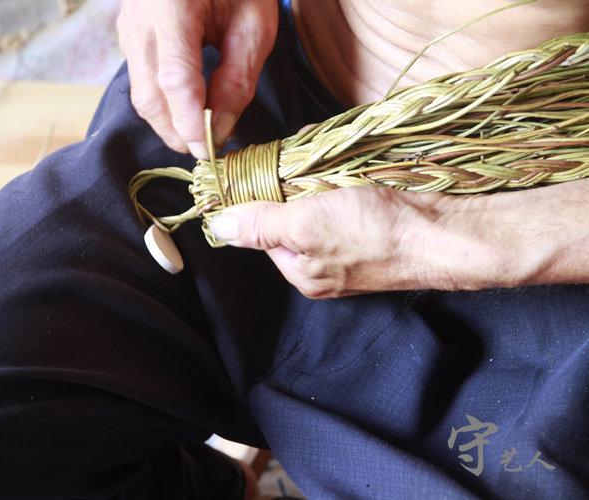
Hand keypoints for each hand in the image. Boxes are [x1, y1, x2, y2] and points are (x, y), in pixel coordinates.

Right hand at [116, 0, 277, 157]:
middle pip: (150, 96)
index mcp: (171, 6)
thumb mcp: (254, 23)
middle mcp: (140, 17)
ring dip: (170, 123)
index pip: (175, 79)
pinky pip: (141, 81)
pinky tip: (189, 109)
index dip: (190, 122)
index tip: (211, 151)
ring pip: (141, 94)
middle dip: (179, 132)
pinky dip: (164, 104)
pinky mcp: (129, 34)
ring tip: (203, 133)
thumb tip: (219, 130)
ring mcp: (128, 26)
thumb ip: (237, 79)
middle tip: (212, 148)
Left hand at [209, 183, 588, 298]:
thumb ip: (262, 225)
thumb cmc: (376, 234)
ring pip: (316, 202)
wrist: (447, 234)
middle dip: (287, 181)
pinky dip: (338, 175)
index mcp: (301, 271)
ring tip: (317, 149)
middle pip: (289, 214)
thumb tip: (217, 228)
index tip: (255, 165)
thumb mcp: (307, 226)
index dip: (256, 198)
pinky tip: (343, 158)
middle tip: (292, 153)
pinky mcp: (374, 225)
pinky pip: (343, 197)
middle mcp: (322, 264)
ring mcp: (350, 245)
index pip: (262, 231)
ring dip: (312, 173)